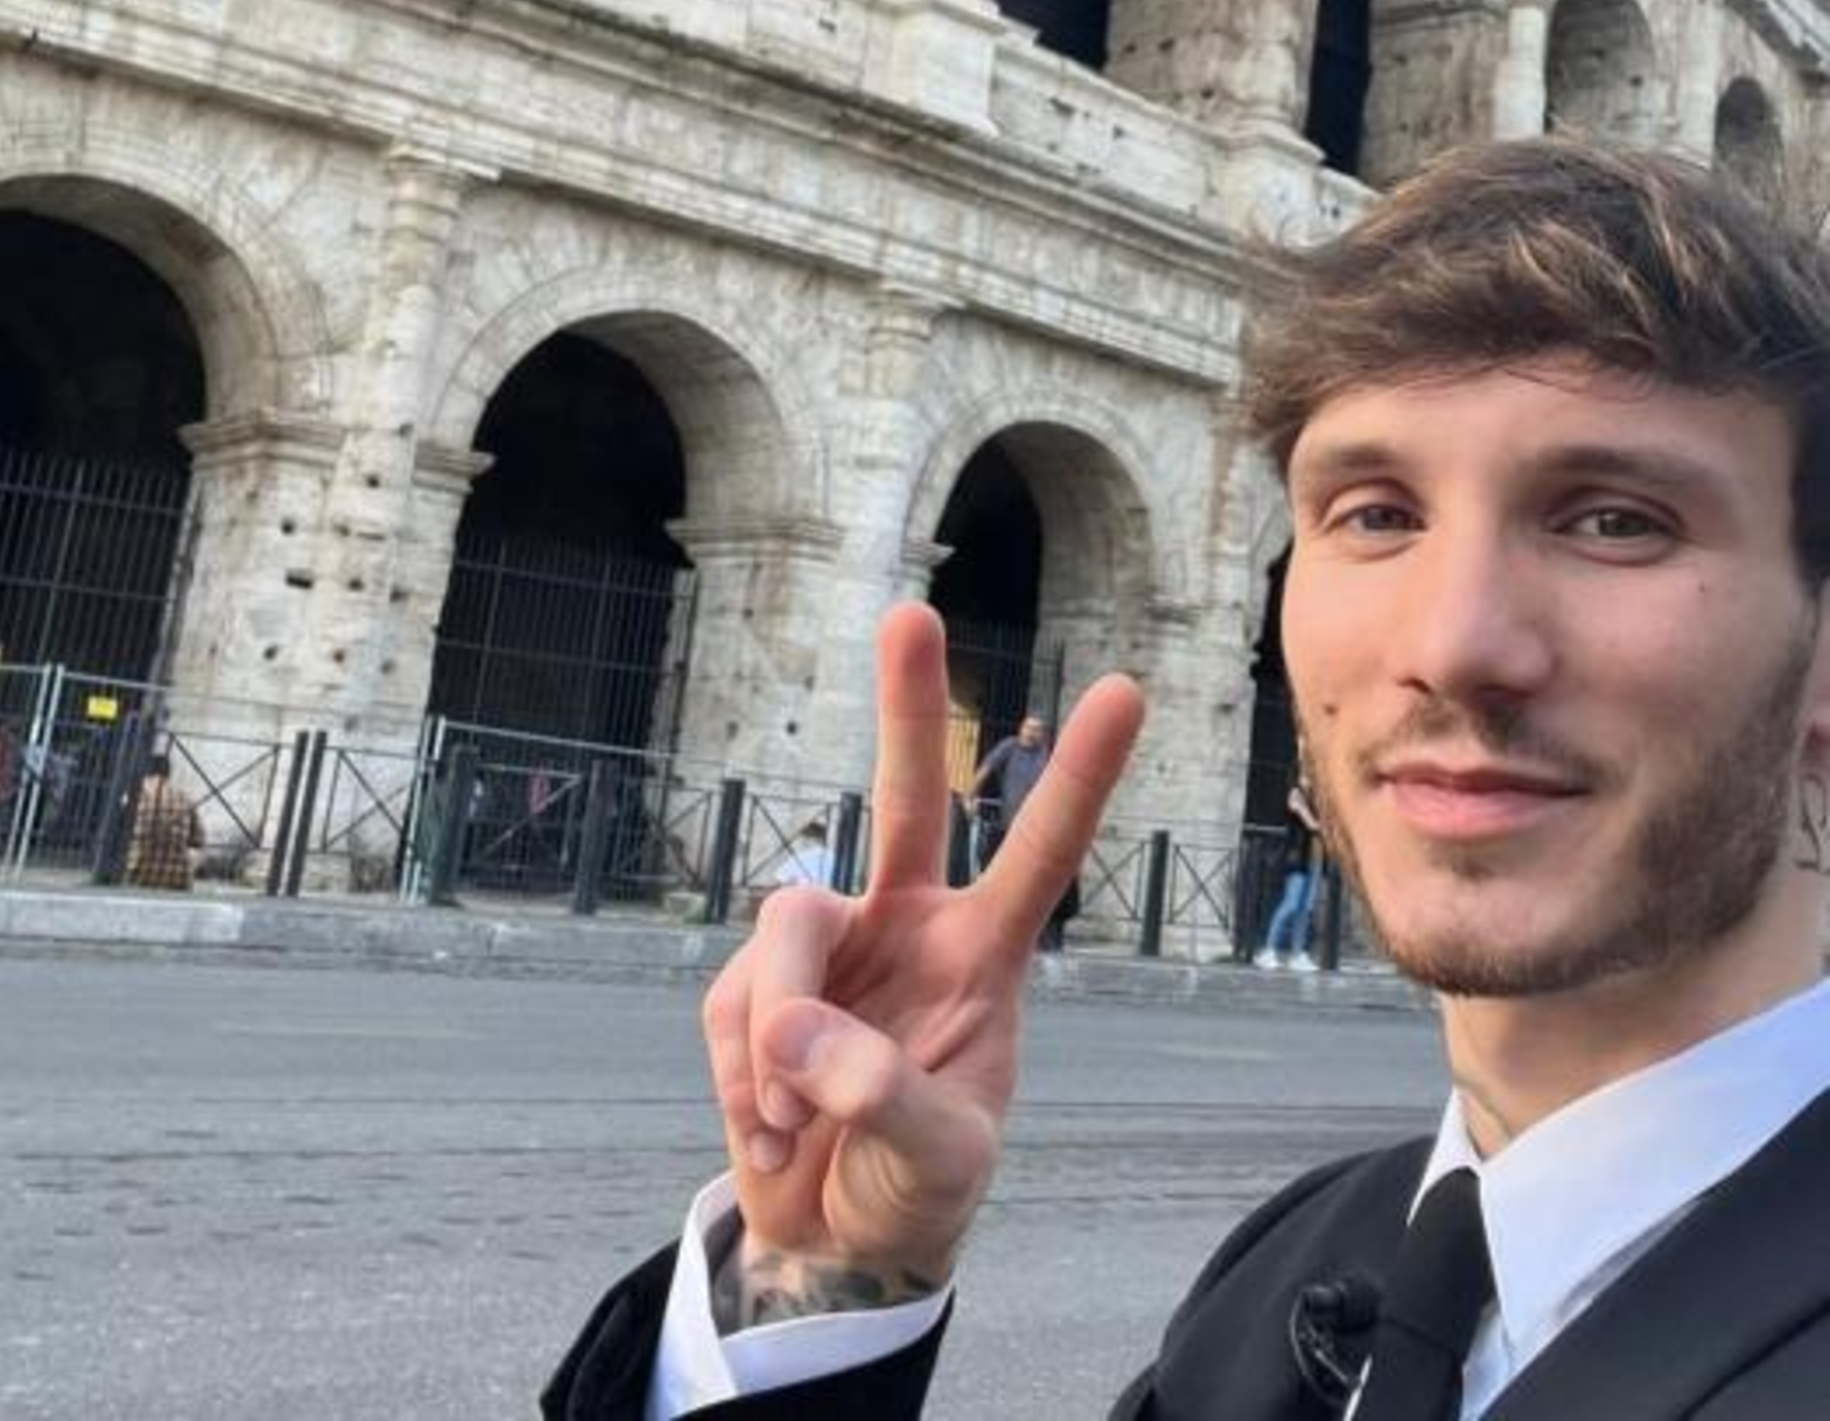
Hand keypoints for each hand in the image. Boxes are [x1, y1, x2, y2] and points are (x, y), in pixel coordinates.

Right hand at [702, 603, 1144, 1326]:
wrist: (834, 1242)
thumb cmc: (918, 1190)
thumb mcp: (937, 1160)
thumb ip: (883, 1095)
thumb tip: (800, 1034)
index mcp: (984, 958)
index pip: (1039, 856)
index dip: (1077, 779)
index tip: (1125, 689)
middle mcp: (907, 928)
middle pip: (905, 800)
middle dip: (908, 710)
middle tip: (913, 615)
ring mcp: (829, 951)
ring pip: (784, 924)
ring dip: (773, 1032)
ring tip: (792, 1122)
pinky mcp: (756, 989)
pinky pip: (731, 1001)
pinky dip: (738, 1073)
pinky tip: (767, 1131)